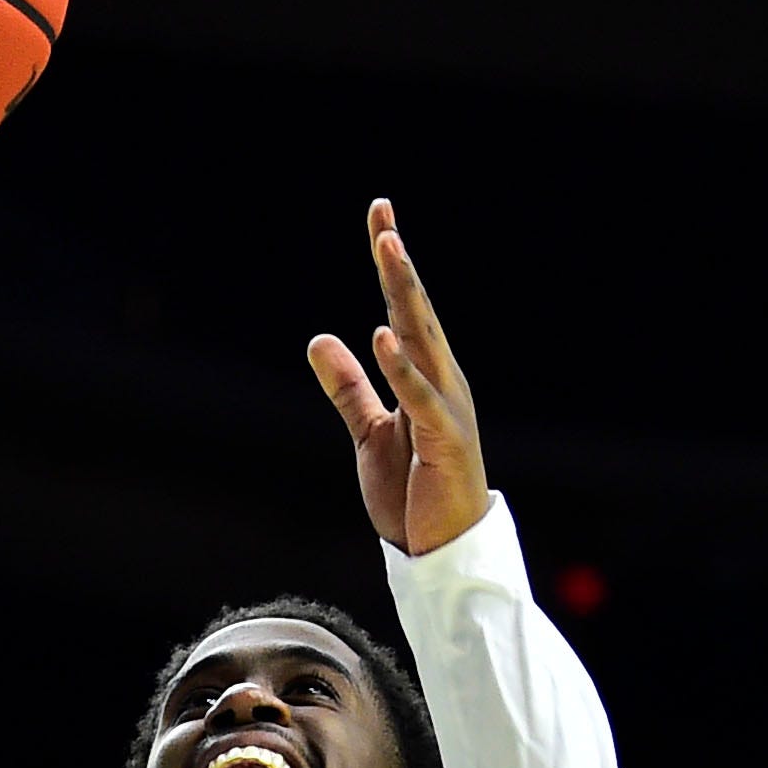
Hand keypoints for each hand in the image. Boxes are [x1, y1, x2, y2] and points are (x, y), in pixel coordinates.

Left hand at [308, 200, 491, 555]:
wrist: (444, 551)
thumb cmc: (416, 493)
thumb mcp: (371, 432)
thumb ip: (350, 388)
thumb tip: (321, 340)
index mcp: (426, 377)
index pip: (403, 311)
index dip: (389, 265)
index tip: (379, 216)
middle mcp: (442, 381)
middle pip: (415, 312)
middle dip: (398, 265)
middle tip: (382, 218)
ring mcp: (447, 407)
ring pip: (423, 340)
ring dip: (404, 294)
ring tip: (388, 251)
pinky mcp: (445, 439)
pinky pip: (420, 396)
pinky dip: (402, 366)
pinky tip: (383, 333)